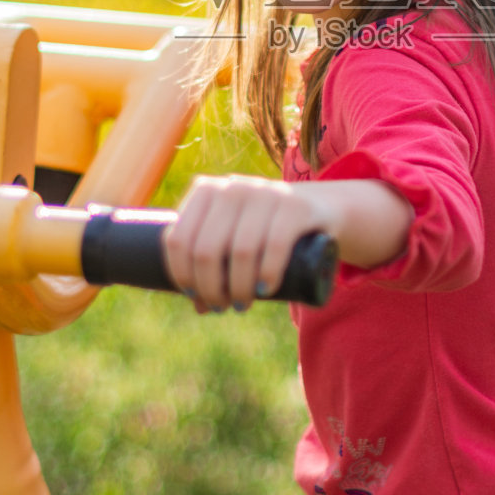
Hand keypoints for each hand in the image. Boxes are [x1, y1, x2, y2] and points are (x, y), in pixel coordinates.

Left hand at [163, 174, 337, 313]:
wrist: (317, 207)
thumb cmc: (263, 228)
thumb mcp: (232, 236)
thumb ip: (214, 264)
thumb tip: (199, 306)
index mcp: (205, 191)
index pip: (177, 238)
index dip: (182, 274)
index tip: (195, 297)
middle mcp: (232, 187)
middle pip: (206, 249)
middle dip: (210, 288)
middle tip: (221, 306)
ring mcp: (265, 192)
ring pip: (240, 251)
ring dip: (238, 288)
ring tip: (241, 304)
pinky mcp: (295, 205)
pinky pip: (275, 245)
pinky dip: (267, 274)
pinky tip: (265, 290)